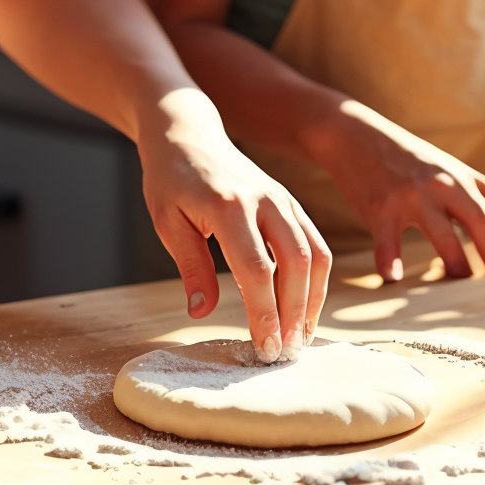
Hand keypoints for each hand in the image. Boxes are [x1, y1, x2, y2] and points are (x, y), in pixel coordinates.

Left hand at [138, 89, 330, 357]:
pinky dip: (316, 278)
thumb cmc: (171, 177)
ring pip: (315, 253)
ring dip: (313, 300)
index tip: (264, 347)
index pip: (257, 269)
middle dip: (296, 313)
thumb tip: (201, 313)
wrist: (188, 133)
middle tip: (286, 352)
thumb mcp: (168, 222)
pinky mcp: (291, 202)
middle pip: (296, 263)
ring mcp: (283, 198)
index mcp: (229, 206)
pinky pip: (315, 243)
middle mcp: (264, 200)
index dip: (264, 313)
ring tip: (300, 337)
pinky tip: (305, 306)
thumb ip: (190, 267)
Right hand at [307, 99, 484, 283]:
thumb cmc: (399, 155)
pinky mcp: (380, 208)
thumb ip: (467, 185)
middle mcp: (438, 183)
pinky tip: (393, 278)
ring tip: (453, 287)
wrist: (351, 136)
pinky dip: (390, 263)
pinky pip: (389, 244)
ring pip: (443, 237)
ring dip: (453, 265)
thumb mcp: (440, 162)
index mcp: (455, 175)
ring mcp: (410, 196)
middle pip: (475, 221)